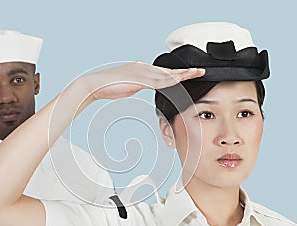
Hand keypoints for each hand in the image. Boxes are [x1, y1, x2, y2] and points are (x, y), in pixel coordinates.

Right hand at [84, 61, 204, 100]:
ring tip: (196, 74)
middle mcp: (143, 67)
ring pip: (166, 74)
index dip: (178, 73)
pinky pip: (156, 81)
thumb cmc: (109, 86)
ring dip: (182, 75)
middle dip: (185, 71)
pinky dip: (169, 81)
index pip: (163, 71)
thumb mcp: (128, 85)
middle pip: (168, 70)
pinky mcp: (137, 79)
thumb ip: (138, 84)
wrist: (96, 84)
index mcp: (141, 68)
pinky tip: (178, 81)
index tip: (189, 74)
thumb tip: (142, 85)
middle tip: (200, 71)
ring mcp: (141, 72)